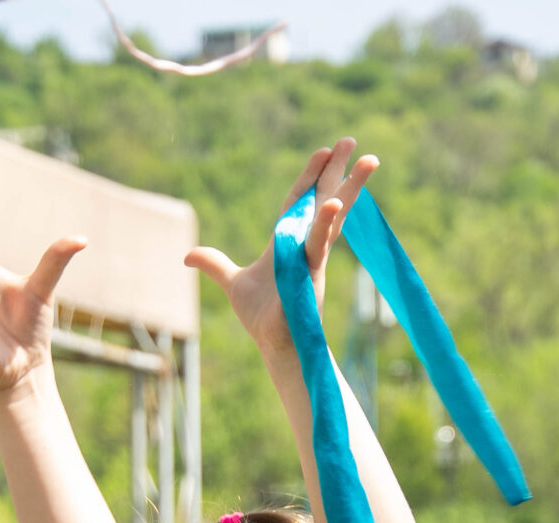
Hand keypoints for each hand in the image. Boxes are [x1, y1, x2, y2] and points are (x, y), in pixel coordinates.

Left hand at [186, 139, 377, 359]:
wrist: (274, 344)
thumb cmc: (261, 316)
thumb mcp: (232, 283)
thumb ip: (214, 264)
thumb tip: (188, 255)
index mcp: (287, 240)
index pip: (300, 199)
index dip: (310, 175)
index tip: (325, 151)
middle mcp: (305, 243)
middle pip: (324, 197)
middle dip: (338, 171)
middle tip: (352, 142)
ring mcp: (312, 255)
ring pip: (333, 214)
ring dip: (351, 186)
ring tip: (370, 159)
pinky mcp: (312, 272)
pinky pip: (320, 243)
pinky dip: (326, 224)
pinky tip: (334, 204)